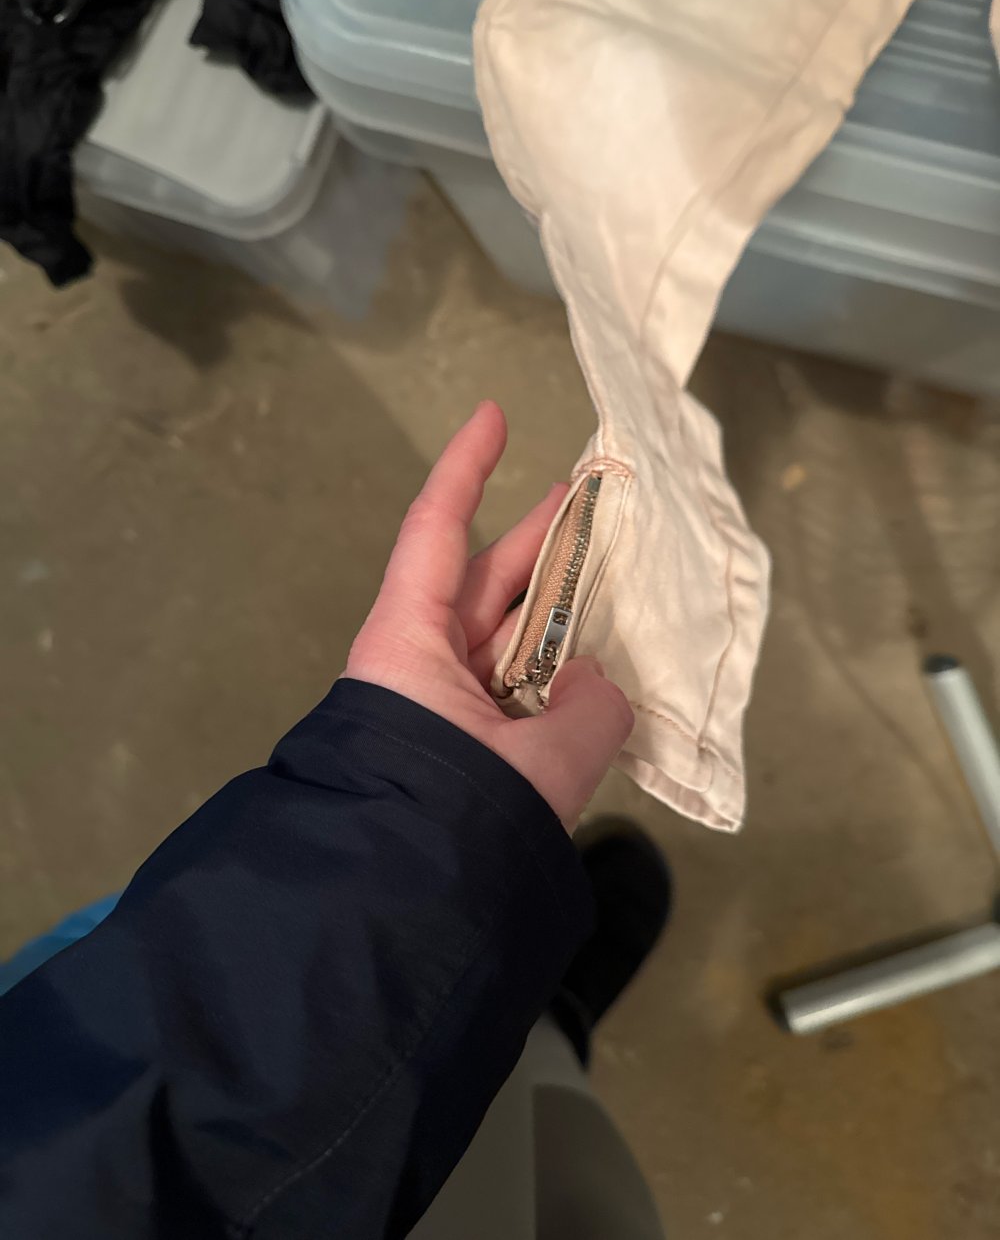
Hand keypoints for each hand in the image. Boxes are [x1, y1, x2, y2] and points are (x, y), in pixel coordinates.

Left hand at [345, 401, 632, 829]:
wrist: (398, 915)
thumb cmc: (452, 812)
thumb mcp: (538, 762)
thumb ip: (591, 711)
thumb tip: (595, 687)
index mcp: (408, 642)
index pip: (435, 530)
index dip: (466, 469)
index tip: (495, 416)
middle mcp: (420, 664)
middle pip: (484, 580)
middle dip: (540, 540)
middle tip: (590, 500)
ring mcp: (443, 708)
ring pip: (508, 639)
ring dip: (560, 613)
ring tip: (617, 581)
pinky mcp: (465, 751)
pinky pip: (516, 692)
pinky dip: (558, 677)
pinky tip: (607, 672)